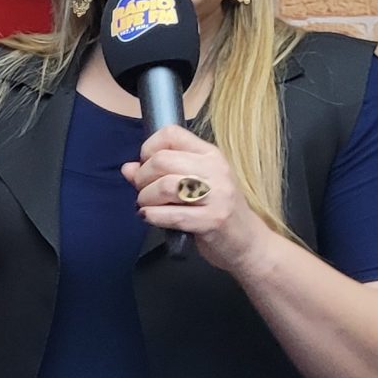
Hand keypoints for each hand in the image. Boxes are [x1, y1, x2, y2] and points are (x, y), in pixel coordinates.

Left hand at [122, 126, 272, 273]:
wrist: (248, 242)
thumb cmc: (217, 210)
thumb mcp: (194, 184)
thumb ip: (160, 173)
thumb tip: (128, 168)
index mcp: (211, 154)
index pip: (171, 134)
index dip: (148, 148)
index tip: (145, 165)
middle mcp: (216, 170)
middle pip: (162, 160)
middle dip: (142, 177)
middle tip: (142, 191)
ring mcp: (217, 195)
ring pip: (165, 185)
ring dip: (145, 198)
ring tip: (146, 206)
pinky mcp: (212, 220)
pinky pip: (171, 214)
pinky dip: (152, 216)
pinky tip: (150, 217)